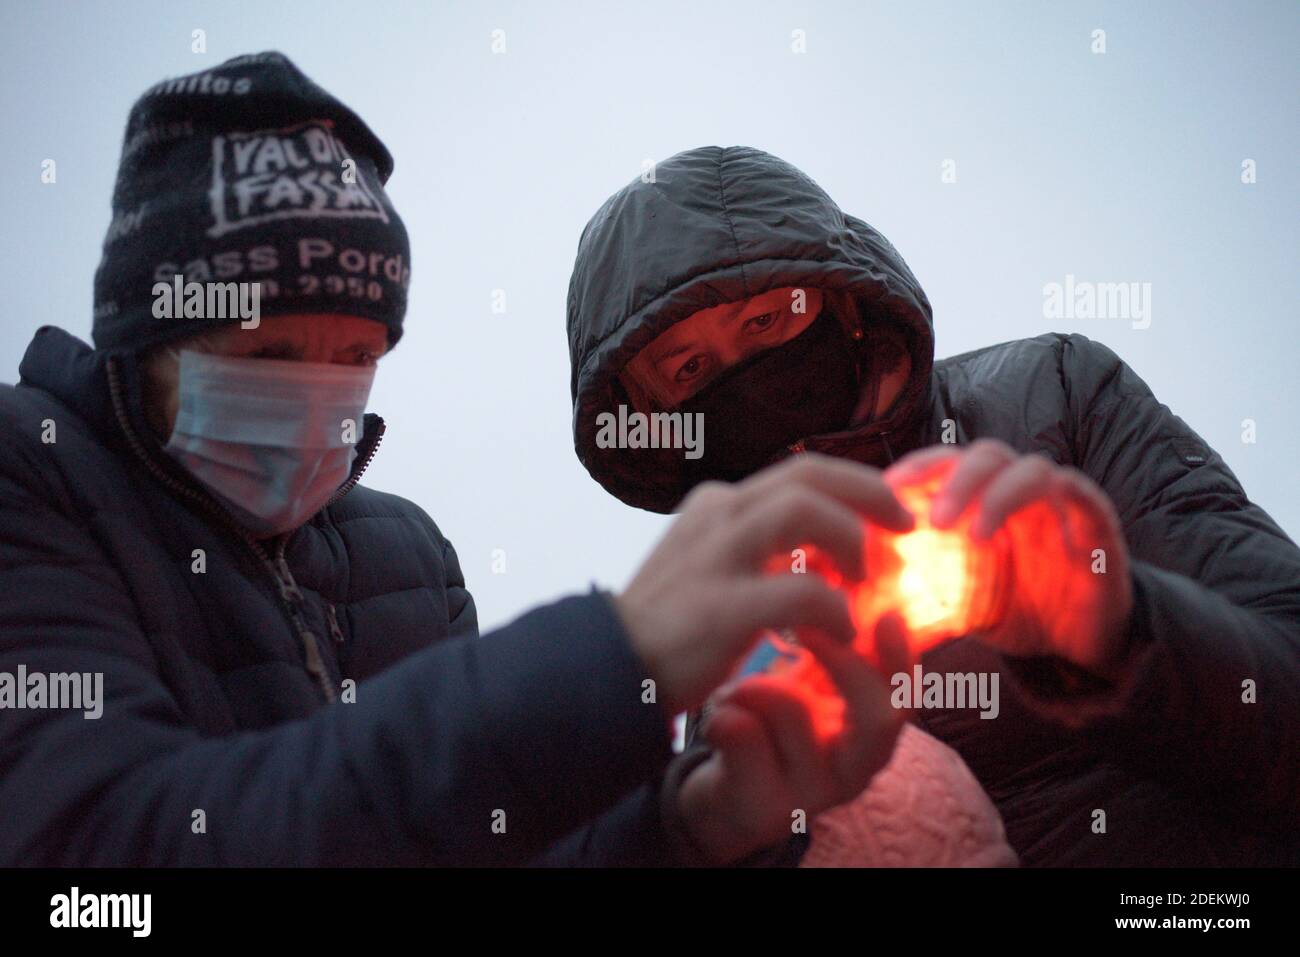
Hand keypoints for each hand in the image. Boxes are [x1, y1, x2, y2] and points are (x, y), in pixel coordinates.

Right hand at [615, 454, 913, 714]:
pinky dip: (835, 608)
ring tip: (867, 583)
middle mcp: (718, 514)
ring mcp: (716, 555)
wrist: (606, 671)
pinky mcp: (720, 605)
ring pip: (804, 509)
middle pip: (810, 474)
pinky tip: (843, 634)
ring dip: (851, 541)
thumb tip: (820, 544)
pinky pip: (801, 590)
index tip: (888, 515)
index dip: (856, 487)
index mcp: (720, 505)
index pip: (802, 472)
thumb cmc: (667, 627)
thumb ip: (756, 548)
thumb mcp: (709, 565)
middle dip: (870, 495)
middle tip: (906, 530)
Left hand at [675, 613, 913, 863]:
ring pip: (797, 713)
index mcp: (868, 737)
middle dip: (843, 661)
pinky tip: (719, 715)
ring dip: (758, 682)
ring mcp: (810, 795)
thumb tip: (850, 581)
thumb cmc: (774, 729)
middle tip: (800, 622)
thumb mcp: (809, 688)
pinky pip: (743, 735)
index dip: (899, 654)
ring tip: (737, 686)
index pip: (905, 696)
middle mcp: (853, 771)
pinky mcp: (762, 806)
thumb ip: (836, 647)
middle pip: (881, 718)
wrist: (725, 796)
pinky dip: (723, 711)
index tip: (884, 612)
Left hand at [885, 439, 1132, 677]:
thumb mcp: (951, 603)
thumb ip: (911, 590)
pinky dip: (1061, 499)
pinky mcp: (1097, 525)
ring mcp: (1058, 505)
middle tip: (931, 521)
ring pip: (1030, 469)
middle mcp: (1016, 492)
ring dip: (996, 494)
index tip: (882, 493)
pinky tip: (1034, 533)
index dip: (914, 470)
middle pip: (984, 455)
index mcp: (979, 500)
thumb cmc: (1009, 613)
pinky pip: (1083, 495)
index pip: (945, 463)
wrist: (1078, 647)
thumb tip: (854, 596)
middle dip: (953, 480)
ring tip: (973, 535)